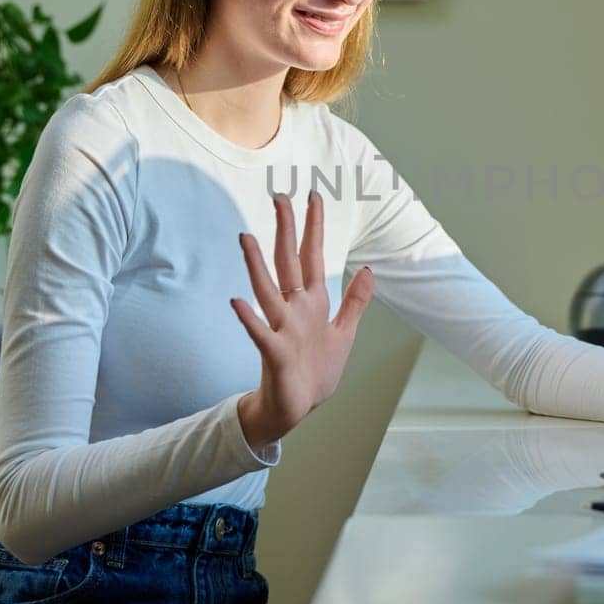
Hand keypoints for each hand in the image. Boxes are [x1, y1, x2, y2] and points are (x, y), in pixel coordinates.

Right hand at [230, 190, 375, 449]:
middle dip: (285, 231)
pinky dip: (248, 318)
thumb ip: (354, 302)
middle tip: (278, 197)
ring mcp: (281, 329)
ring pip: (266, 290)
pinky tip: (235, 302)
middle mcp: (293, 309)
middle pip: (287, 262)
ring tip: (246, 238)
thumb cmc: (316, 371)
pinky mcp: (273, 353)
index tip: (313, 197)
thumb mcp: (343, 333)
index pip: (312, 256)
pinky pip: (259, 333)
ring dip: (256, 265)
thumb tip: (368, 271)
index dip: (314, 227)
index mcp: (312, 302)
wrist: (297, 407)